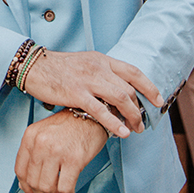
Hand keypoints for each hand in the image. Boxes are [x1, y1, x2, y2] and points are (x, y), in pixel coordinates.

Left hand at [15, 109, 106, 192]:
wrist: (91, 115)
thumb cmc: (69, 125)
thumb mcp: (44, 133)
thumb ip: (33, 154)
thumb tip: (26, 182)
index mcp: (30, 136)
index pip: (20, 170)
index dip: (25, 187)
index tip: (31, 192)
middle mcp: (41, 143)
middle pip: (33, 181)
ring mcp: (57, 151)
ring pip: (47, 187)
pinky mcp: (74, 159)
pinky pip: (65, 188)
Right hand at [23, 48, 162, 136]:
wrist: (34, 66)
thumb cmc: (58, 68)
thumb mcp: (84, 63)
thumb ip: (101, 73)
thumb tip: (116, 89)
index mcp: (101, 59)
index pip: (133, 71)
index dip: (149, 86)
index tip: (159, 100)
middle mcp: (98, 67)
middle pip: (128, 88)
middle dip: (140, 108)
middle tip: (142, 123)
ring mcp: (88, 80)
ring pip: (120, 98)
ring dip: (132, 116)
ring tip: (135, 130)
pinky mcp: (76, 93)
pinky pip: (101, 110)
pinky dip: (114, 123)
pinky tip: (121, 132)